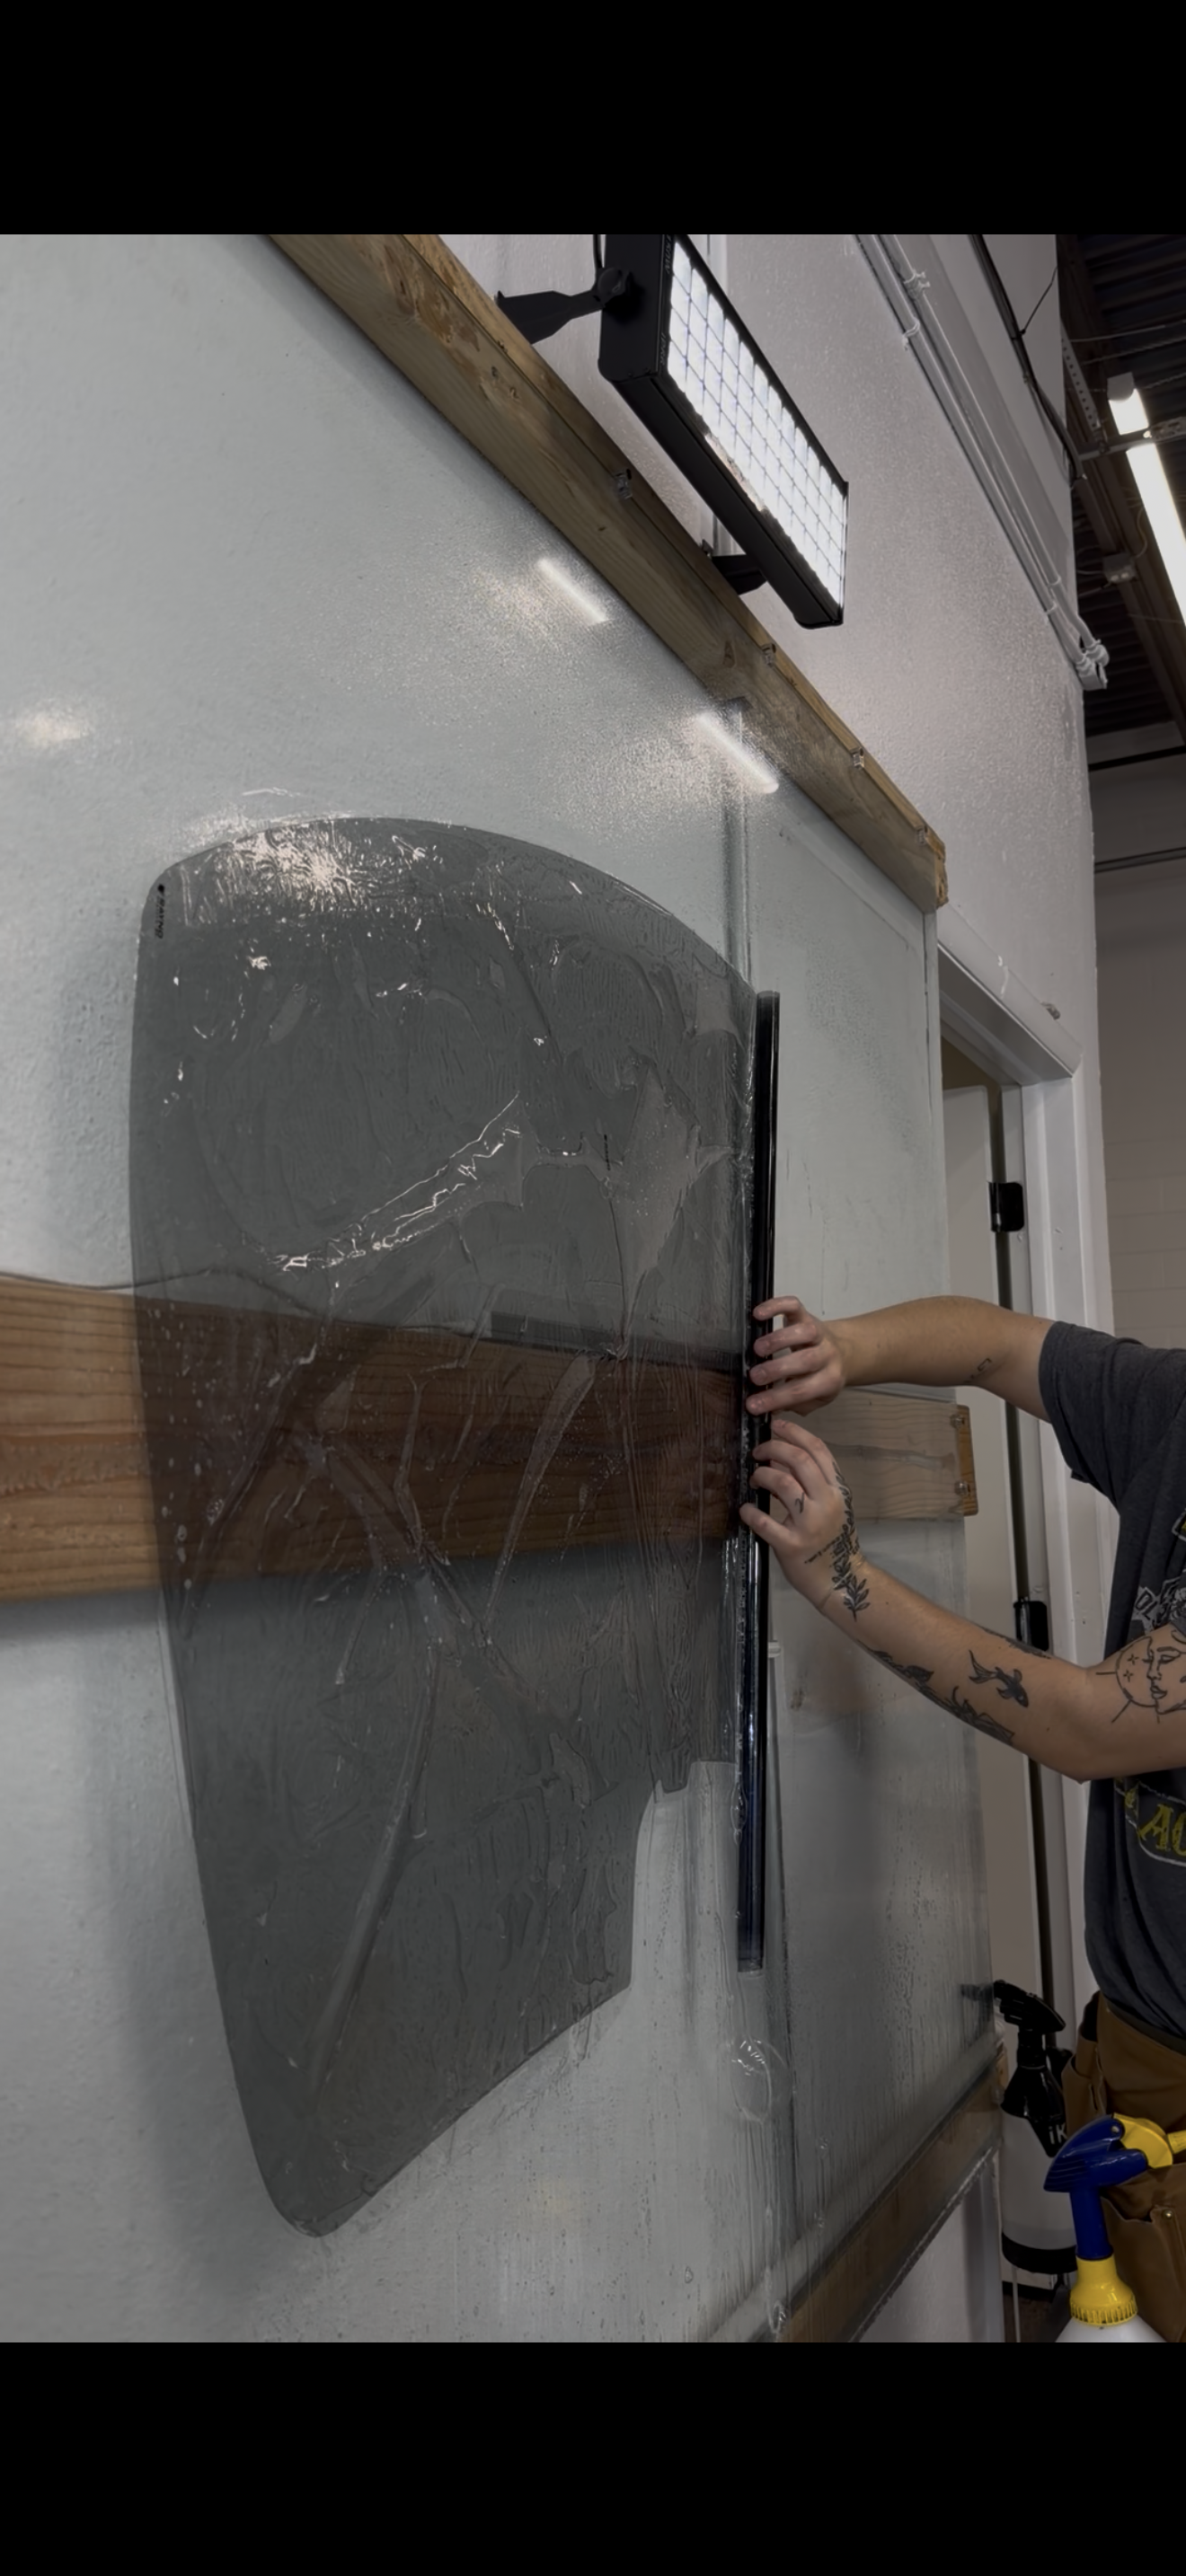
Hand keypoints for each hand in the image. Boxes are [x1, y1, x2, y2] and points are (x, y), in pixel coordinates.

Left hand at [739, 1421, 868, 1618]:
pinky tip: (745, 1509)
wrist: (841, 1578)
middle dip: (774, 1448)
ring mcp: (809, 1525)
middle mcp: (826, 1503)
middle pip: (799, 1460)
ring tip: (755, 1478)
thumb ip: (814, 1482)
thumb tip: (781, 1457)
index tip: (777, 1425)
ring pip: (783, 1484)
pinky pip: (765, 1523)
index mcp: (838, 1490)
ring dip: (762, 1475)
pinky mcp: (792, 1546)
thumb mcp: (832, 1505)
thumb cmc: (833, 1538)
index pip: (819, 1451)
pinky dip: (751, 1512)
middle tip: (759, 1452)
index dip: (796, 1432)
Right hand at [746, 1295, 845, 1416]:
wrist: (846, 1352)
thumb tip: (769, 1413)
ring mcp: (818, 1333)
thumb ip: (795, 1405)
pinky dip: (777, 1306)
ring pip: (804, 1331)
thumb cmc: (824, 1377)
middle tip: (754, 1376)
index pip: (801, 1391)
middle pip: (805, 1361)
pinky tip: (758, 1314)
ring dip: (779, 1339)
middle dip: (777, 1369)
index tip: (753, 1405)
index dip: (776, 1399)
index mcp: (829, 1380)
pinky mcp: (807, 1315)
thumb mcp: (817, 1398)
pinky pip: (795, 1306)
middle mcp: (827, 1355)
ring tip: (757, 1349)